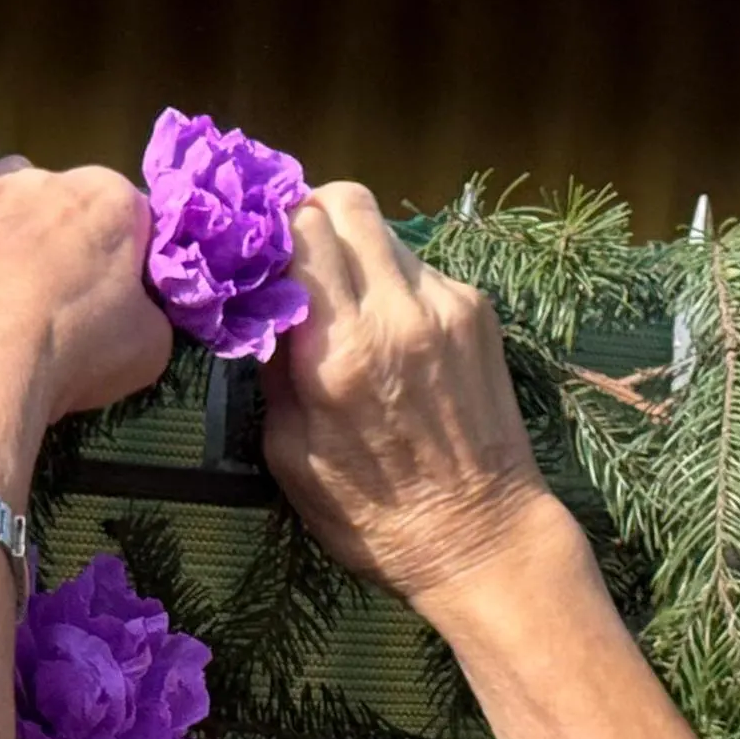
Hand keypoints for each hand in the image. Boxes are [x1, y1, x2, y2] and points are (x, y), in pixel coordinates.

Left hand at [0, 161, 170, 495]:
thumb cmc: (74, 350)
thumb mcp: (148, 348)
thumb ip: (147, 314)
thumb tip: (133, 312)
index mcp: (109, 200)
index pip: (130, 218)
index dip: (123, 262)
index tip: (112, 305)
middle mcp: (43, 177)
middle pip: (59, 200)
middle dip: (59, 241)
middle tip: (51, 306)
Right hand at [261, 183, 563, 620]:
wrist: (481, 538)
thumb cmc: (371, 516)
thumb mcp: (288, 453)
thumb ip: (272, 369)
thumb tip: (259, 309)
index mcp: (337, 350)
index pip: (299, 228)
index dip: (271, 231)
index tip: (257, 257)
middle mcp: (395, 311)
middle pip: (344, 200)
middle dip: (311, 219)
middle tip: (298, 260)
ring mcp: (446, 304)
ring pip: (385, 229)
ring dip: (354, 251)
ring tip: (344, 303)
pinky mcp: (479, 311)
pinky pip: (420, 267)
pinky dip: (394, 283)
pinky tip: (392, 335)